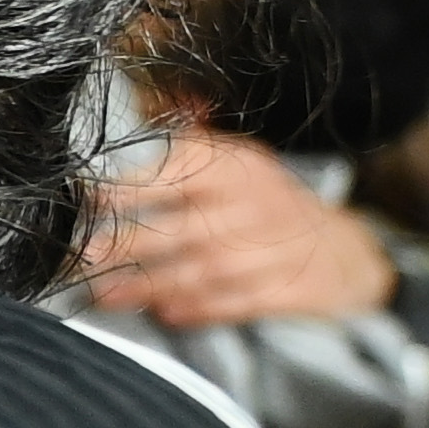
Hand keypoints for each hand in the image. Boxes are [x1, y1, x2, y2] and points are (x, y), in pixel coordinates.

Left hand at [83, 128, 397, 327]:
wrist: (345, 248)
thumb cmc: (266, 202)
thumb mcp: (237, 162)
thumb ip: (190, 146)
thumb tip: (147, 114)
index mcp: (238, 166)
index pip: (183, 169)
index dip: (133, 184)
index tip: (87, 196)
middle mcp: (258, 204)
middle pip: (188, 226)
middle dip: (132, 243)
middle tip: (84, 257)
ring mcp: (277, 249)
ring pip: (209, 268)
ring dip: (153, 283)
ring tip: (106, 295)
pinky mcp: (291, 289)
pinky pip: (240, 301)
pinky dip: (202, 308)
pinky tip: (166, 313)